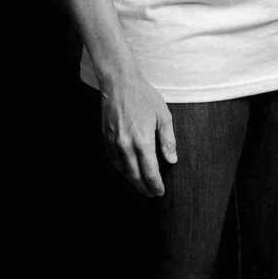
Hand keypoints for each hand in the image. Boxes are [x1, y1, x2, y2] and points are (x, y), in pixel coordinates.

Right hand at [100, 71, 177, 196]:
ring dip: (132, 182)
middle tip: (152, 194)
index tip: (160, 192)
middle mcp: (126, 145)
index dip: (155, 184)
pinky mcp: (106, 139)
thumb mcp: (163, 115)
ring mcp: (114, 143)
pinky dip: (121, 170)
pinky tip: (128, 172)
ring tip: (141, 187)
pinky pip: (113, 161)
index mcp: (142, 140)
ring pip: (123, 171)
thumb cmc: (144, 96)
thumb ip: (168, 140)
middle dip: (144, 188)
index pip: (150, 171)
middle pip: (135, 175)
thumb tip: (172, 160)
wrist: (119, 83)